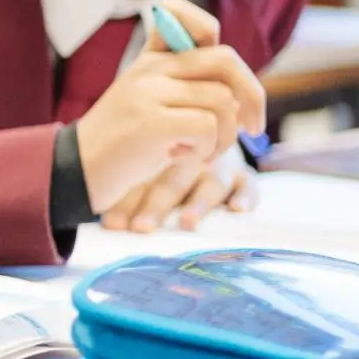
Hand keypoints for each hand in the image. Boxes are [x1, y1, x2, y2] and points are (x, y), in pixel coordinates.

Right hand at [74, 0, 266, 214]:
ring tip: (203, 152)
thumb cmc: (123, 144)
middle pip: (226, 61)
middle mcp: (151, 68)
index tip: (230, 80)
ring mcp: (149, 92)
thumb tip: (243, 97)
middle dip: (253, 95)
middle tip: (253, 126)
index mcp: (151, 59)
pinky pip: (208, 126)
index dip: (215, 35)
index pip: (192, 21)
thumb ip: (185, 88)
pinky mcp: (151, 121)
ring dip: (226, 136)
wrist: (77, 171)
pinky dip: (208, 150)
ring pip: (223, 100)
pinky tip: (183, 157)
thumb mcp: (150, 104)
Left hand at [101, 150, 258, 233]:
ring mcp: (219, 165)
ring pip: (210, 183)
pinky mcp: (243, 175)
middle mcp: (189, 159)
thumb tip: (110, 226)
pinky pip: (248, 184)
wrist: (211, 131)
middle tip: (142, 227)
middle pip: (173, 181)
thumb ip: (128, 196)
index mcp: (158, 154)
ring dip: (199, 203)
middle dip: (156, 206)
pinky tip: (237, 209)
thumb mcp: (147, 173)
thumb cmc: (169, 163)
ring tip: (186, 222)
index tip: (113, 225)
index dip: (126, 202)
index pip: (141, 178)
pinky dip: (246, 195)